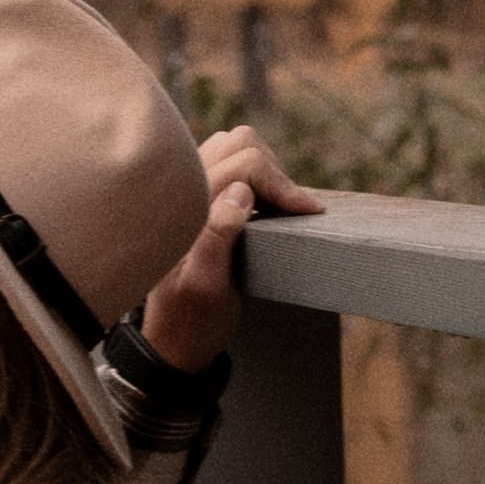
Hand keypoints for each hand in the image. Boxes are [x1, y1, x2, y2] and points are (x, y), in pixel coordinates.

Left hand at [139, 128, 322, 377]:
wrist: (174, 339)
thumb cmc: (193, 319)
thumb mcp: (208, 288)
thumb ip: (216, 238)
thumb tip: (240, 191)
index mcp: (181, 207)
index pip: (241, 165)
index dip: (281, 184)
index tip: (309, 211)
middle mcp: (178, 189)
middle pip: (239, 144)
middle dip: (274, 173)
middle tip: (295, 210)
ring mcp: (185, 187)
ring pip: (234, 146)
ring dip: (264, 170)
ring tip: (281, 206)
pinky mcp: (195, 193)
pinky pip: (228, 159)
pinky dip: (254, 173)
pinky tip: (265, 204)